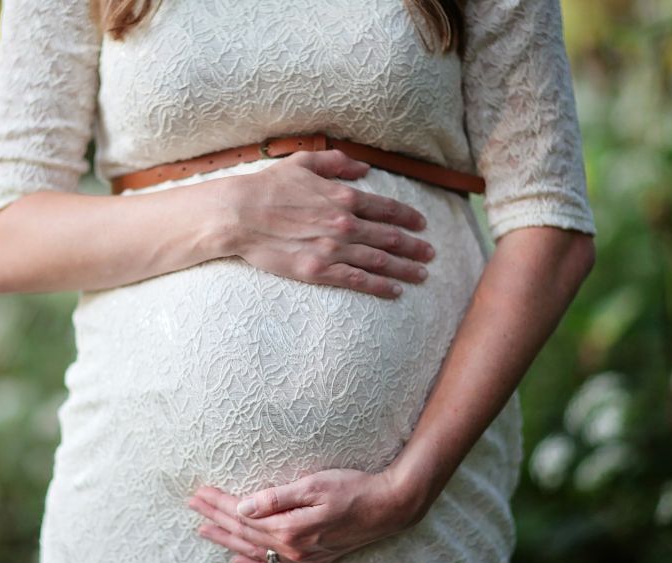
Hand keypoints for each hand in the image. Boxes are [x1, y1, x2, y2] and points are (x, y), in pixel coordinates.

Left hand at [186, 468, 418, 562]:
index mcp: (289, 527)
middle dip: (215, 518)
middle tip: (192, 505)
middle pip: (243, 532)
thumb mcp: (314, 485)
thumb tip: (243, 506)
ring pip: (254, 549)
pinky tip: (239, 559)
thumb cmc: (353, 489)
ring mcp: (303, 556)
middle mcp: (292, 547)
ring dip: (227, 539)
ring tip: (204, 530)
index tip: (199, 492)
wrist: (388, 507)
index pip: (242, 514)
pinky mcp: (313, 559)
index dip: (219, 503)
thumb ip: (276, 498)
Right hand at [220, 149, 436, 299]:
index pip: (386, 209)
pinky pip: (358, 280)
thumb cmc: (267, 187)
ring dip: (405, 268)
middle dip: (414, 246)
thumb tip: (364, 168)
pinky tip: (395, 291)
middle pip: (390, 237)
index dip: (408, 217)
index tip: (422, 224)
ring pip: (380, 261)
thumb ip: (337, 163)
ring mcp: (334, 249)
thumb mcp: (303, 163)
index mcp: (343, 197)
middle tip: (431, 253)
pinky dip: (380, 286)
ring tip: (422, 275)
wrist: (240, 214)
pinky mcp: (319, 271)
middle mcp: (345, 224)